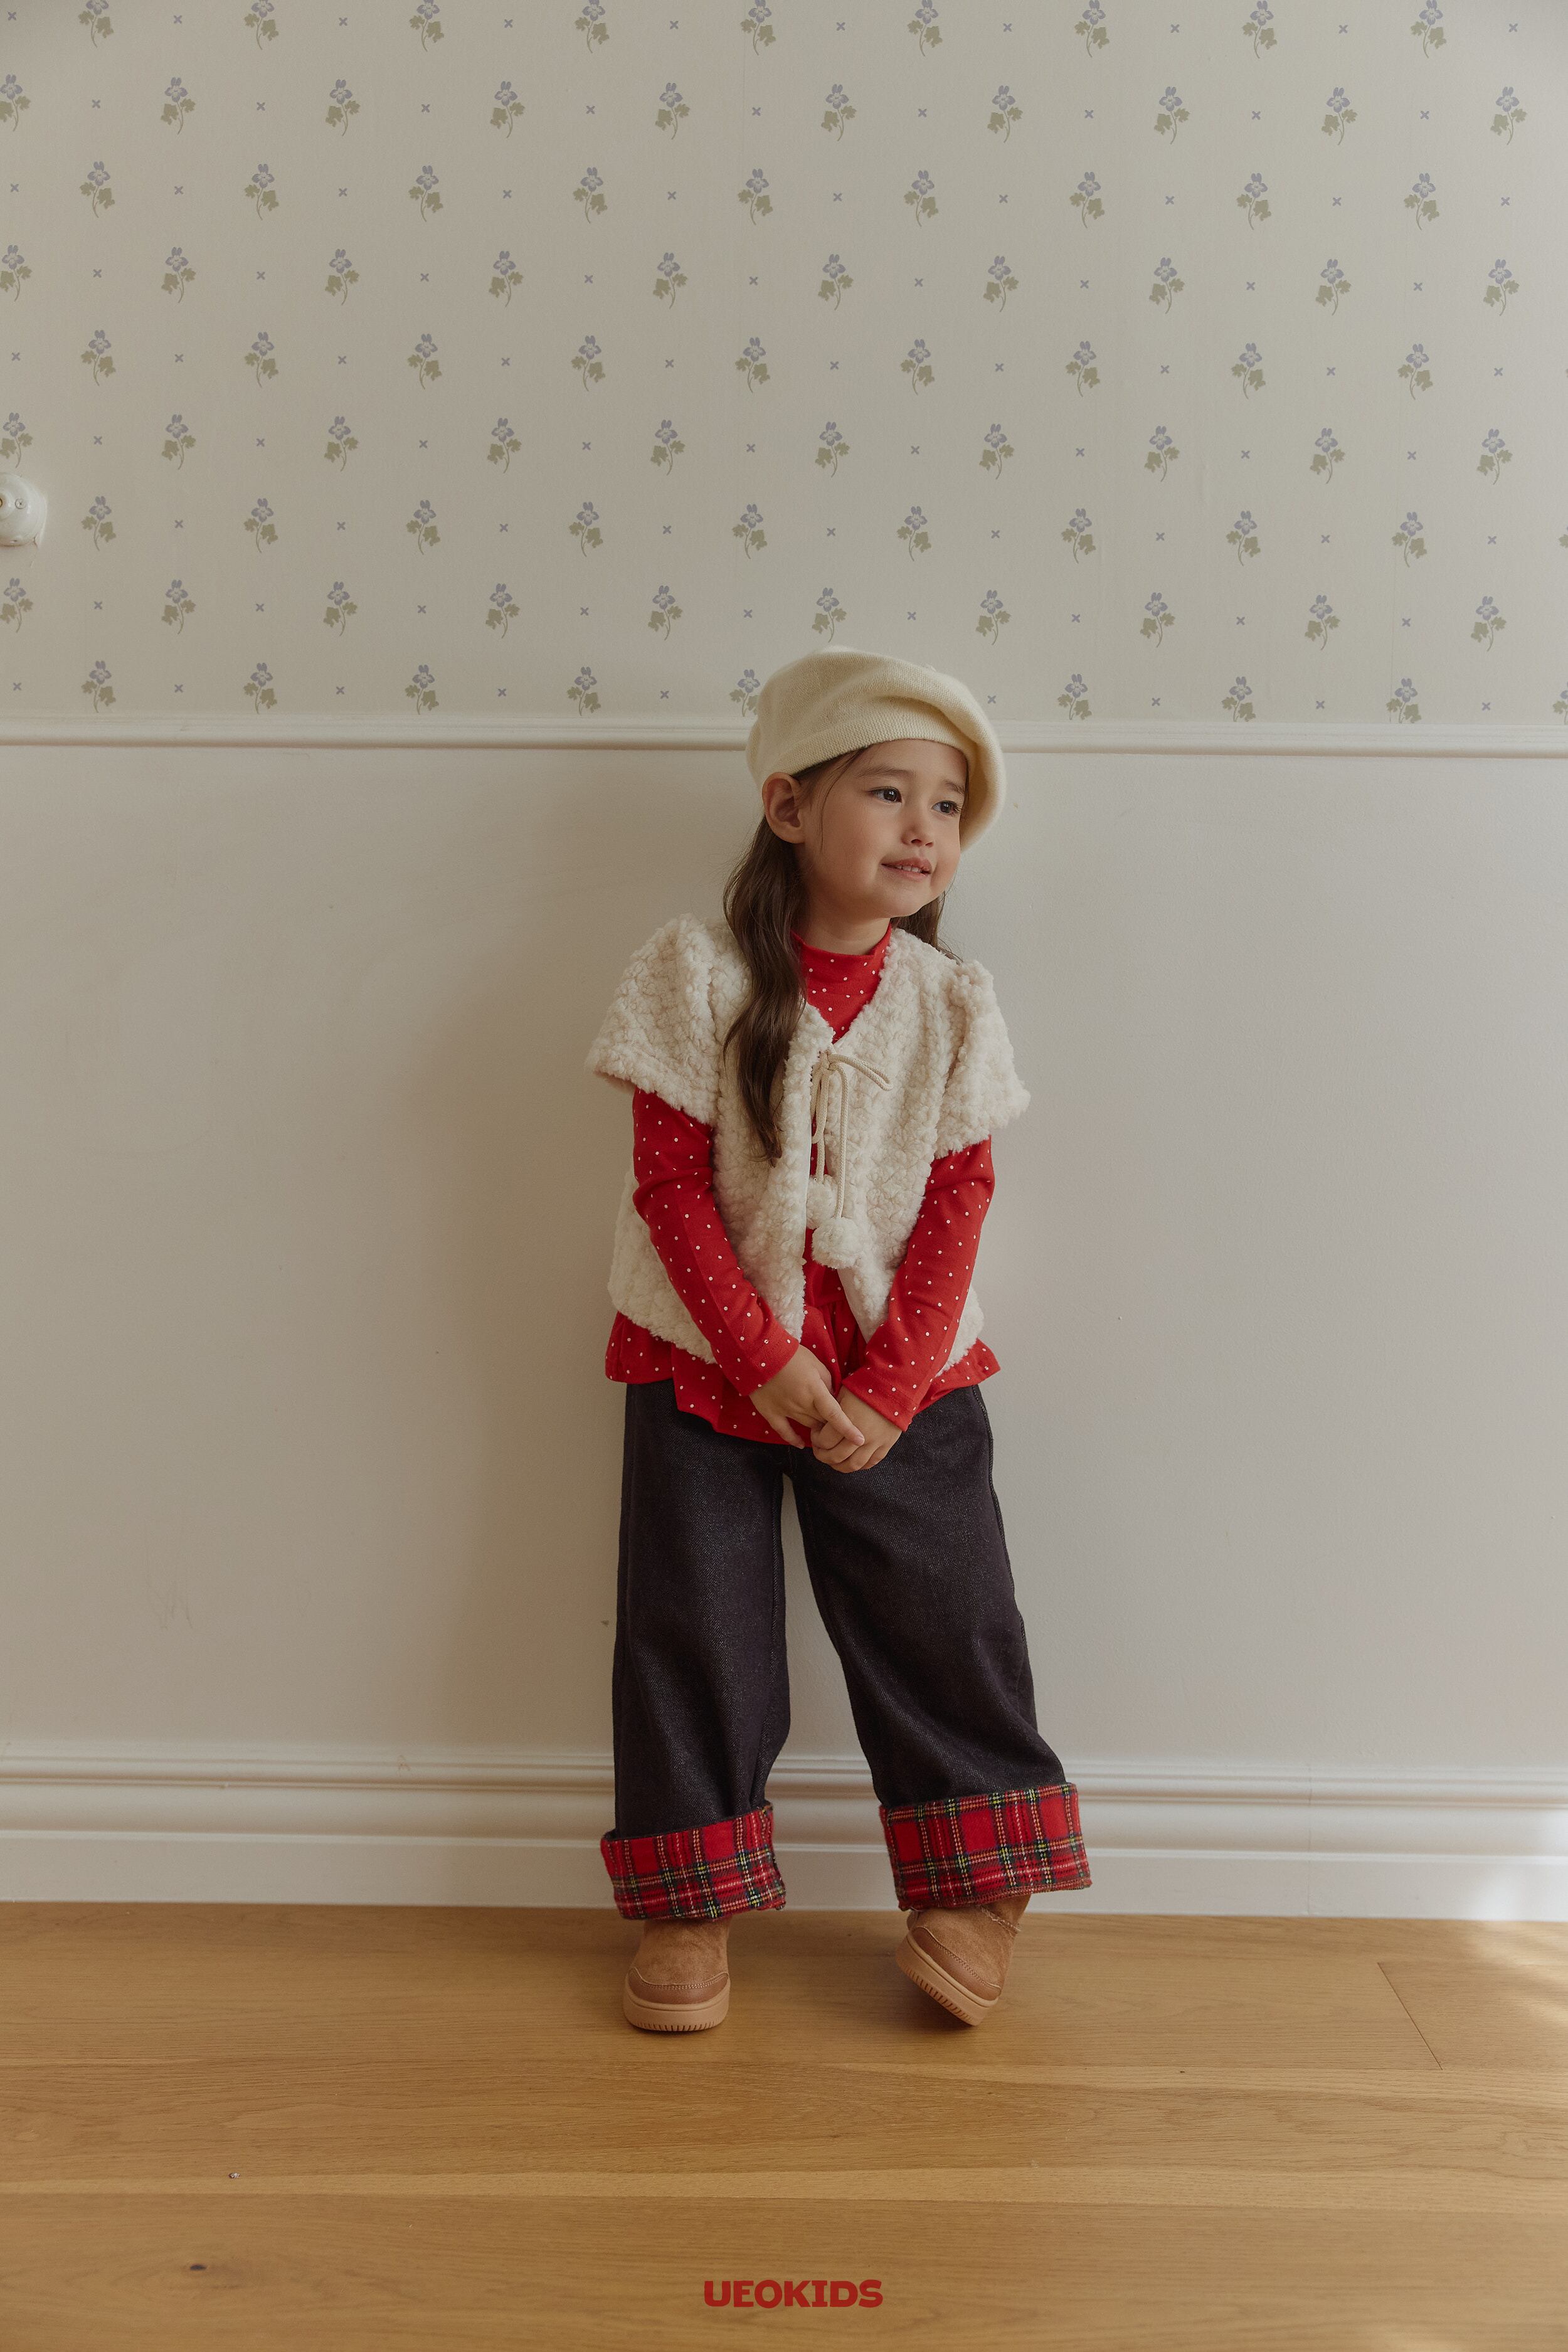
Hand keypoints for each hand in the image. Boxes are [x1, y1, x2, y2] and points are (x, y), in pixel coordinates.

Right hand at [748, 1345, 866, 1451]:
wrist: (760, 1353)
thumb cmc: (792, 1355)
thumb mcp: (816, 1364)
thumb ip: (828, 1383)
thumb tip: (834, 1397)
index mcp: (814, 1391)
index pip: (834, 1414)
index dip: (848, 1428)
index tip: (860, 1440)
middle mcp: (801, 1404)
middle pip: (823, 1423)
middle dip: (832, 1424)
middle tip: (838, 1422)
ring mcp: (785, 1410)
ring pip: (808, 1427)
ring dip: (818, 1429)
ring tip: (824, 1429)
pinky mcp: (770, 1413)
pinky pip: (784, 1431)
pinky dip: (794, 1439)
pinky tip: (802, 1445)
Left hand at [811, 1386, 902, 1472]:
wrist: (896, 1387)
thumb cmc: (867, 1386)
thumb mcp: (845, 1393)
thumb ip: (834, 1412)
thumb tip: (821, 1425)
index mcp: (848, 1420)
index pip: (825, 1441)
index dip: (816, 1440)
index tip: (816, 1435)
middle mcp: (860, 1435)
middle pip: (836, 1456)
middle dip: (823, 1456)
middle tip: (820, 1451)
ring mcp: (875, 1442)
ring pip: (853, 1465)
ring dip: (839, 1466)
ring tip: (834, 1461)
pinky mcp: (886, 1445)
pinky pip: (870, 1463)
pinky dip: (859, 1466)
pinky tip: (852, 1461)